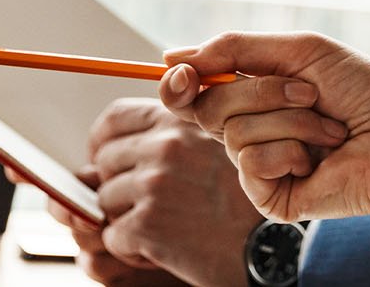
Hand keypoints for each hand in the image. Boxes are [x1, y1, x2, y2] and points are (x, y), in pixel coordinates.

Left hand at [62, 99, 325, 286]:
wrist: (275, 246)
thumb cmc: (249, 200)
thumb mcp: (217, 148)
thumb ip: (170, 137)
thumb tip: (94, 158)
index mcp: (182, 120)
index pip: (114, 120)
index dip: (105, 142)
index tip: (115, 163)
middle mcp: (166, 146)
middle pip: (103, 161)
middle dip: (116, 185)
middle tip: (145, 204)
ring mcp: (155, 184)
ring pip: (104, 200)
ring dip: (125, 218)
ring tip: (164, 225)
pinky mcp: (149, 224)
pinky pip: (112, 237)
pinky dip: (131, 249)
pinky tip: (164, 247)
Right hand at [160, 31, 369, 223]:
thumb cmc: (364, 88)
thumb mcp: (300, 51)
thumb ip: (235, 48)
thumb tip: (171, 56)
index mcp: (255, 92)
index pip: (195, 88)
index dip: (179, 80)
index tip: (181, 72)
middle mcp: (252, 127)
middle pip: (206, 106)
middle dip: (260, 91)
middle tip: (309, 93)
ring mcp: (260, 163)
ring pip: (233, 132)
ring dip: (289, 119)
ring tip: (329, 127)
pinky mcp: (270, 196)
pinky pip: (249, 163)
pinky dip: (288, 150)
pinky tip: (317, 158)